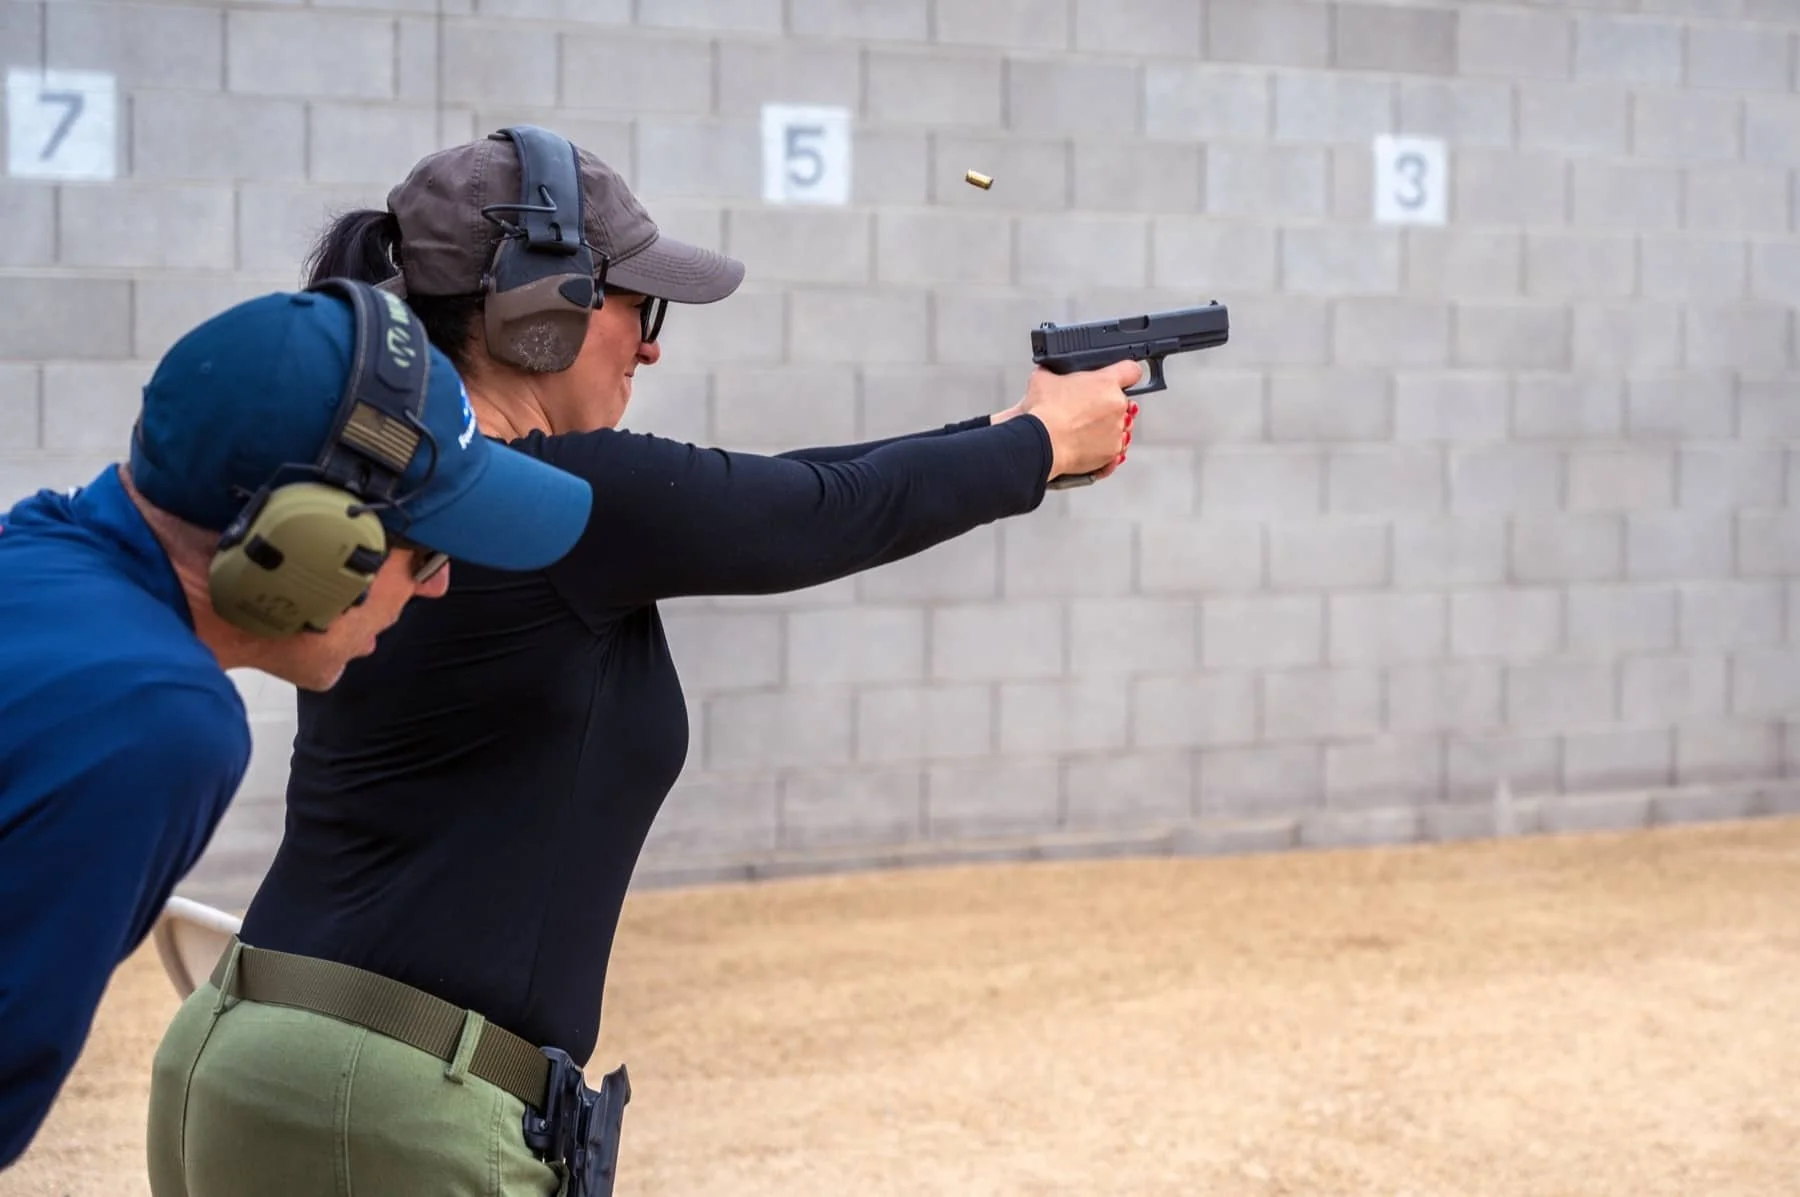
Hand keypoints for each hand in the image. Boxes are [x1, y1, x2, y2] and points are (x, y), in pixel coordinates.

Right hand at [1013, 360, 1141, 482]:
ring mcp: (1117, 430)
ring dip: (1107, 426)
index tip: (1119, 378)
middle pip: (1122, 401)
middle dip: (1107, 405)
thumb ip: (1053, 372)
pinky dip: (1104, 447)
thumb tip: (1049, 372)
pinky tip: (1087, 444)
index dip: (1124, 374)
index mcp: (1106, 382)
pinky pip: (1115, 448)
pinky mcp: (1112, 451)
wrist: (1042, 442)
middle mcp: (1117, 405)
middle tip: (1086, 409)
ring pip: (1121, 426)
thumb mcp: (1043, 379)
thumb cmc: (1045, 412)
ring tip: (1085, 429)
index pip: (1131, 370)